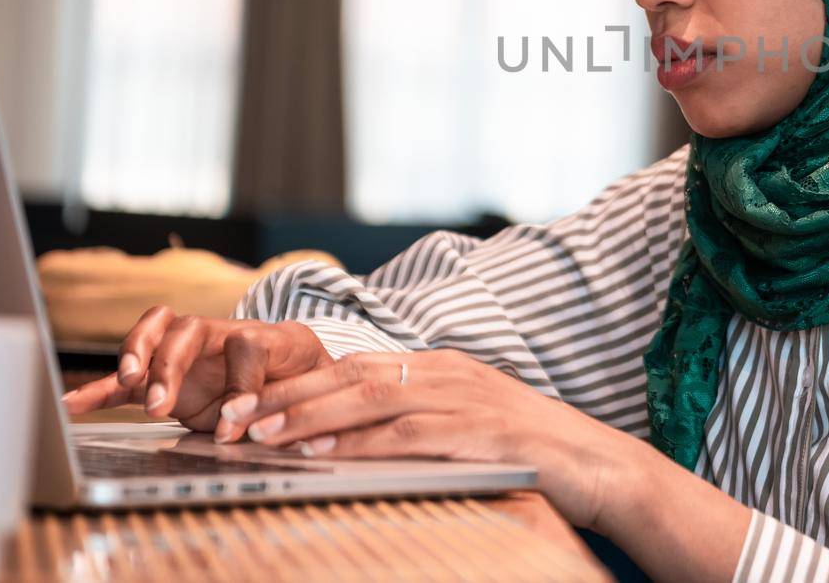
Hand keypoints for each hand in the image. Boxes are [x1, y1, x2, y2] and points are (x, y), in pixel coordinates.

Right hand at [62, 307, 329, 435]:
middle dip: (171, 363)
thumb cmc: (303, 375)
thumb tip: (240, 428)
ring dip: (137, 357)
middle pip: (187, 329)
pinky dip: (101, 390)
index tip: (236, 424)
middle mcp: (220, 337)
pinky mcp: (165, 380)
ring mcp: (189, 354)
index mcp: (263, 336)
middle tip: (163, 401)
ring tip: (127, 379)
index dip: (242, 385)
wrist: (296, 372)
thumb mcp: (306, 385)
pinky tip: (73, 403)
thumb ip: (278, 402)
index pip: (247, 346)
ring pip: (154, 337)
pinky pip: (128, 381)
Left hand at [222, 350, 641, 530]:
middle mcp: (445, 372)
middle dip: (285, 396)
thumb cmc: (526, 450)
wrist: (596, 463)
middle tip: (231, 417)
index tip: (244, 403)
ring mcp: (464, 398)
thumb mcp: (463, 424)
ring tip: (260, 434)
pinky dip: (361, 441)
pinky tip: (327, 452)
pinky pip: (408, 433)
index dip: (294, 384)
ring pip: (370, 398)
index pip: (351, 366)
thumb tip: (344, 437)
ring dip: (309, 417)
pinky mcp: (479, 432)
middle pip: (350, 375)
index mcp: (438, 366)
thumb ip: (412, 422)